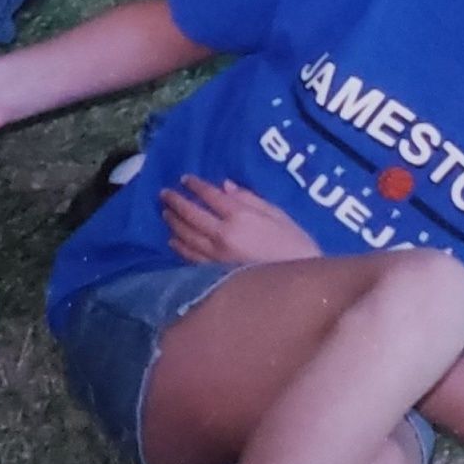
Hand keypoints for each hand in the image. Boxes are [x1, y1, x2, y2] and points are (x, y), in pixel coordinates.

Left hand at [160, 176, 318, 267]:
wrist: (299, 284)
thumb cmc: (295, 245)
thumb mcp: (278, 215)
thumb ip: (250, 199)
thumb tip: (224, 186)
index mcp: (240, 216)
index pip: (210, 196)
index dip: (196, 186)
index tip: (185, 179)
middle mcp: (222, 235)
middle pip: (191, 215)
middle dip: (176, 202)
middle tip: (164, 194)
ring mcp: (215, 256)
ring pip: (186, 236)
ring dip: (173, 222)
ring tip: (166, 213)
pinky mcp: (214, 273)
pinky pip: (190, 257)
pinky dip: (179, 247)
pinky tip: (173, 240)